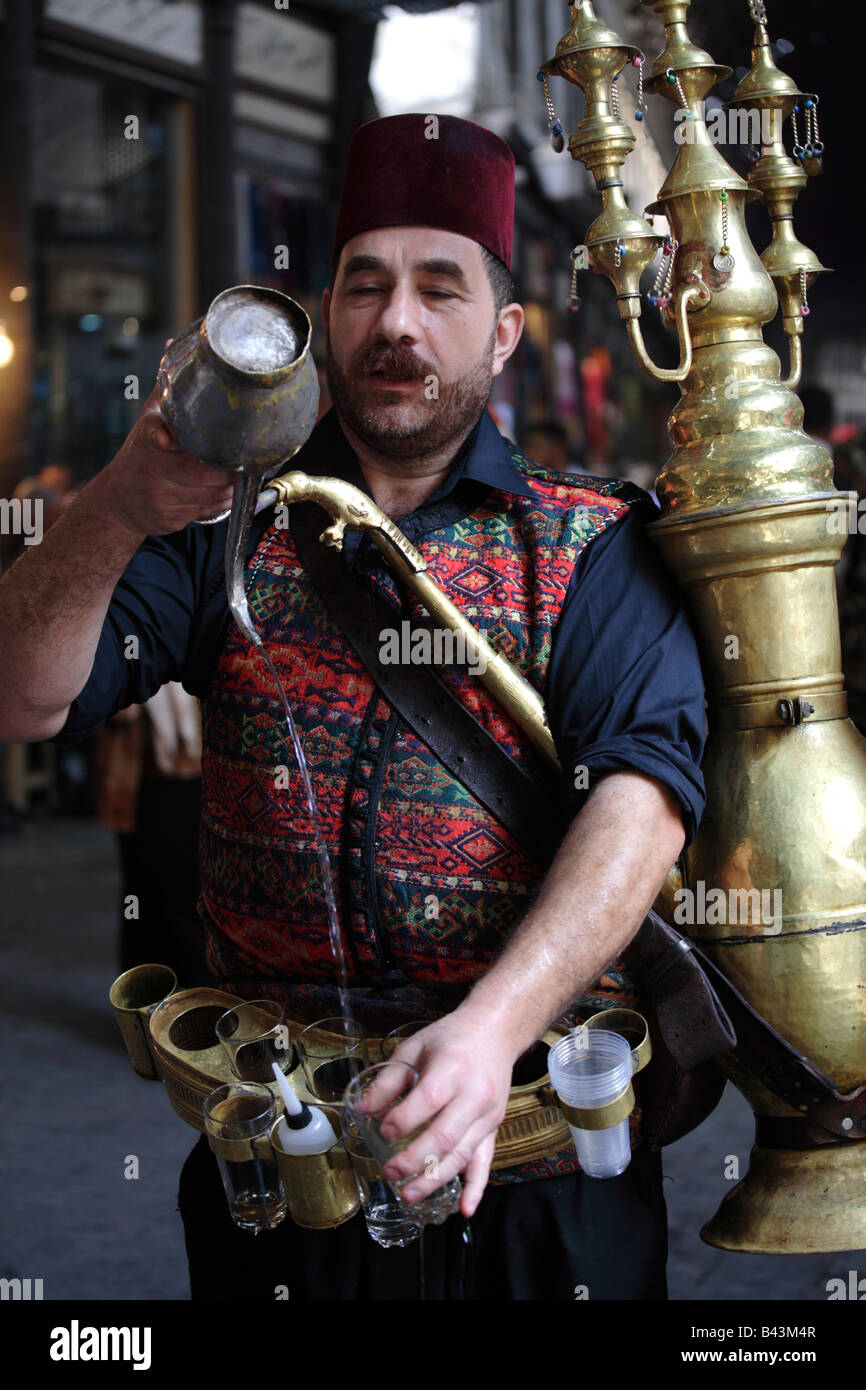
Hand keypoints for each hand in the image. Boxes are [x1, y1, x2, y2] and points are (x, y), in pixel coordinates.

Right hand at [92, 374, 235, 538]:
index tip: (210, 444)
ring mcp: (164, 500)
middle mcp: (155, 474)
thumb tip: (174, 344)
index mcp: (149, 443)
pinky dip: (226, 499)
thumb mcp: (149, 420)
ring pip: (215, 495)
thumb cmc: (140, 455)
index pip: (169, 439)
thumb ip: (167, 389)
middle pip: (207, 475)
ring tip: (241, 470)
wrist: (118, 502)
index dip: (195, 446)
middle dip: (230, 467)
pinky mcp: (174, 520)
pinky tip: (226, 487)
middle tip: (249, 455)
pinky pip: (212, 511)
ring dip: (233, 485)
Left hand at [375, 1006, 522, 1218]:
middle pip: (445, 1135)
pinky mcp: (494, 1127)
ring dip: (435, 1179)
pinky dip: (476, 1187)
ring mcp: (487, 1114)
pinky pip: (486, 1161)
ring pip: (462, 1154)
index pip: (429, 1100)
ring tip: (409, 1194)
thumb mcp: (415, 1046)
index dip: (404, 1120)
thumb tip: (362, 1109)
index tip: (382, 1130)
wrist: (495, 1033)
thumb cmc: (451, 1039)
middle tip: (389, 1172)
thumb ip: (389, 1079)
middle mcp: (474, 1094)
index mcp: (452, 1068)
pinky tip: (465, 1209)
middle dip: (414, 1159)